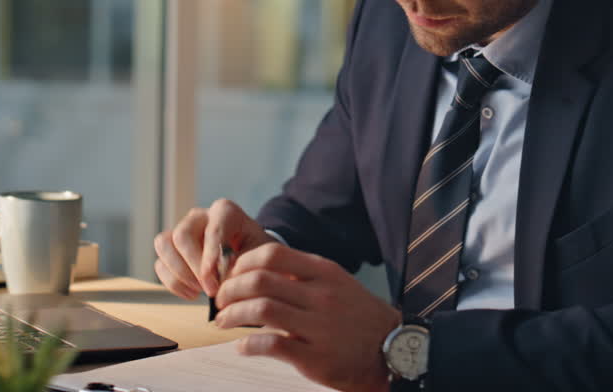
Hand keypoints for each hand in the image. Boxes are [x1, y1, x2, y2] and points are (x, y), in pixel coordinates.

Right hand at [153, 198, 274, 299]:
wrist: (251, 257)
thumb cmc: (257, 254)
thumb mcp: (260, 255)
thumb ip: (244, 264)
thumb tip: (222, 279)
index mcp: (225, 212)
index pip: (212, 229)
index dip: (211, 256)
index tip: (215, 281)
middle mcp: (199, 217)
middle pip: (182, 235)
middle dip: (194, 267)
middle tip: (210, 290)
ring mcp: (182, 230)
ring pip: (164, 244)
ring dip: (179, 274)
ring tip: (199, 292)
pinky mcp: (171, 249)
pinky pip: (160, 264)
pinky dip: (173, 283)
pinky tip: (192, 294)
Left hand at [214, 244, 399, 391]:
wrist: (391, 349)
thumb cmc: (358, 315)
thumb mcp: (337, 283)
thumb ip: (304, 274)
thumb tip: (259, 268)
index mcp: (324, 272)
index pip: (271, 254)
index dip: (241, 263)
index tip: (231, 275)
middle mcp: (321, 296)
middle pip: (259, 280)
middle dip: (230, 289)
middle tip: (221, 300)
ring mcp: (318, 327)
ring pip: (261, 309)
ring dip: (232, 315)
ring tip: (223, 321)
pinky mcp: (315, 357)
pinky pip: (271, 345)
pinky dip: (248, 345)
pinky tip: (242, 346)